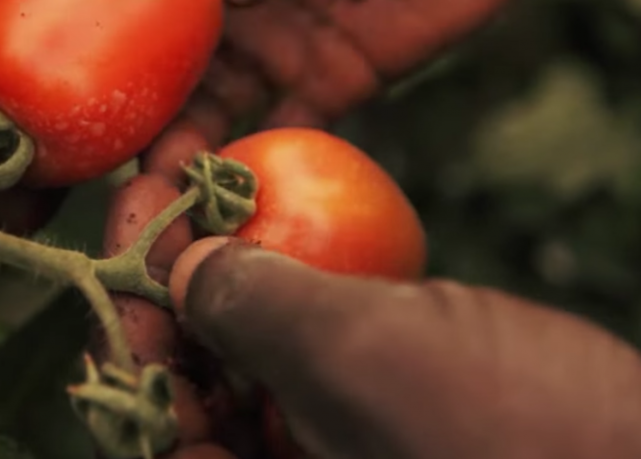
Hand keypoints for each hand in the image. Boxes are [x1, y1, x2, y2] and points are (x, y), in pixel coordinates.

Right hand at [0, 0, 574, 232]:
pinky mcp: (322, 75)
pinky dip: (235, 184)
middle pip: (103, 79)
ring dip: (144, 187)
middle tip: (6, 218)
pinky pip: (267, 141)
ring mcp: (252, 41)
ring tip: (120, 243)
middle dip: (51, 149)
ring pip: (179, 127)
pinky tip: (203, 227)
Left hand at [165, 238, 640, 458]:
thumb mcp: (358, 356)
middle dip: (179, 299)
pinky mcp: (397, 422)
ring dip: (241, 288)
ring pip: (257, 373)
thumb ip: (252, 312)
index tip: (132, 231)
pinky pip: (324, 360)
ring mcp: (342, 452)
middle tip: (180, 206)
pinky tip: (308, 234)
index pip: (150, 426)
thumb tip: (176, 266)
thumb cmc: (509, 435)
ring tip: (233, 206)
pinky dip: (308, 295)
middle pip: (195, 394)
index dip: (131, 325)